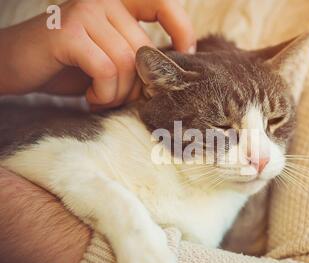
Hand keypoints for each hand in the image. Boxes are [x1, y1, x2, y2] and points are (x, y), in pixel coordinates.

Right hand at [0, 0, 195, 110]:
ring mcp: (84, 12)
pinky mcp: (67, 32)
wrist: (16, 65)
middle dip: (136, 86)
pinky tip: (91, 98)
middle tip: (117, 99)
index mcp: (117, 3)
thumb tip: (170, 76)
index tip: (185, 53)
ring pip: (127, 63)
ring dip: (117, 93)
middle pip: (143, 51)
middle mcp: (103, 1)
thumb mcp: (109, 58)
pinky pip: (106, 70)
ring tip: (100, 99)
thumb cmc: (68, 66)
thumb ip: (135, 58)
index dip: (181, 28)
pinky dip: (103, 93)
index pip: (162, 2)